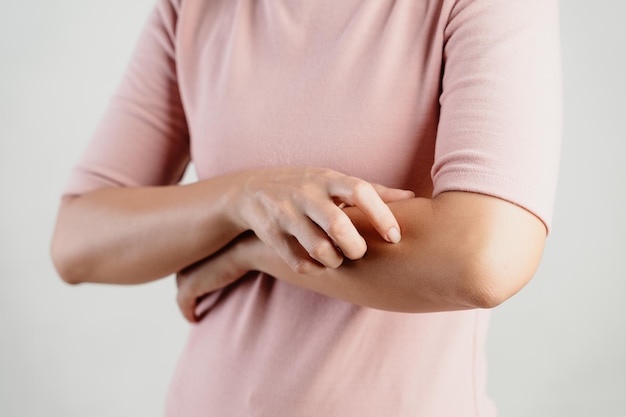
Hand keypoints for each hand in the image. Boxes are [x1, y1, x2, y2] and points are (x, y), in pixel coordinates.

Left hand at [176, 233, 258, 322]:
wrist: (245, 248)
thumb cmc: (245, 246)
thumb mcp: (232, 249)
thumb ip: (225, 257)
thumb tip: (230, 267)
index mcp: (192, 246)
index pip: (187, 265)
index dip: (193, 277)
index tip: (202, 288)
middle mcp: (184, 259)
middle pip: (182, 280)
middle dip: (188, 291)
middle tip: (197, 303)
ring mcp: (184, 273)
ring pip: (182, 293)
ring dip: (187, 303)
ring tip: (196, 312)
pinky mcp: (189, 287)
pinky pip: (184, 305)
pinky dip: (188, 313)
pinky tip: (195, 320)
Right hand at [230, 167, 413, 273]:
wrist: (252, 190)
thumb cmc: (308, 187)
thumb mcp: (335, 181)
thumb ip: (373, 191)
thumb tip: (412, 197)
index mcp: (328, 179)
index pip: (360, 191)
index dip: (381, 215)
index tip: (395, 237)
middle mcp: (307, 194)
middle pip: (338, 225)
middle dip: (356, 247)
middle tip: (360, 253)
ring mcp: (286, 213)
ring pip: (318, 248)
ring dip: (335, 261)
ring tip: (339, 259)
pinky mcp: (271, 234)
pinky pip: (298, 262)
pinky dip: (314, 268)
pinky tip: (319, 264)